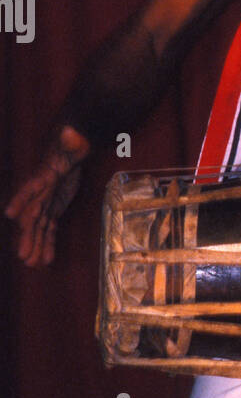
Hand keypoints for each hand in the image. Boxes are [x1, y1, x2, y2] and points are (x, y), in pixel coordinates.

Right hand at [5, 127, 90, 265]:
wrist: (70, 147)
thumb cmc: (71, 140)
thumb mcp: (72, 137)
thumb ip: (70, 138)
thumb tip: (70, 133)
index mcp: (44, 175)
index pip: (31, 188)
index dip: (21, 199)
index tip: (12, 213)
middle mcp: (40, 192)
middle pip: (32, 215)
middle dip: (27, 235)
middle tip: (23, 255)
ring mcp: (46, 201)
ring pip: (38, 227)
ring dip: (35, 245)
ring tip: (31, 264)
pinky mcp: (53, 208)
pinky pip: (49, 228)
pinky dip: (47, 243)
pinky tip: (45, 259)